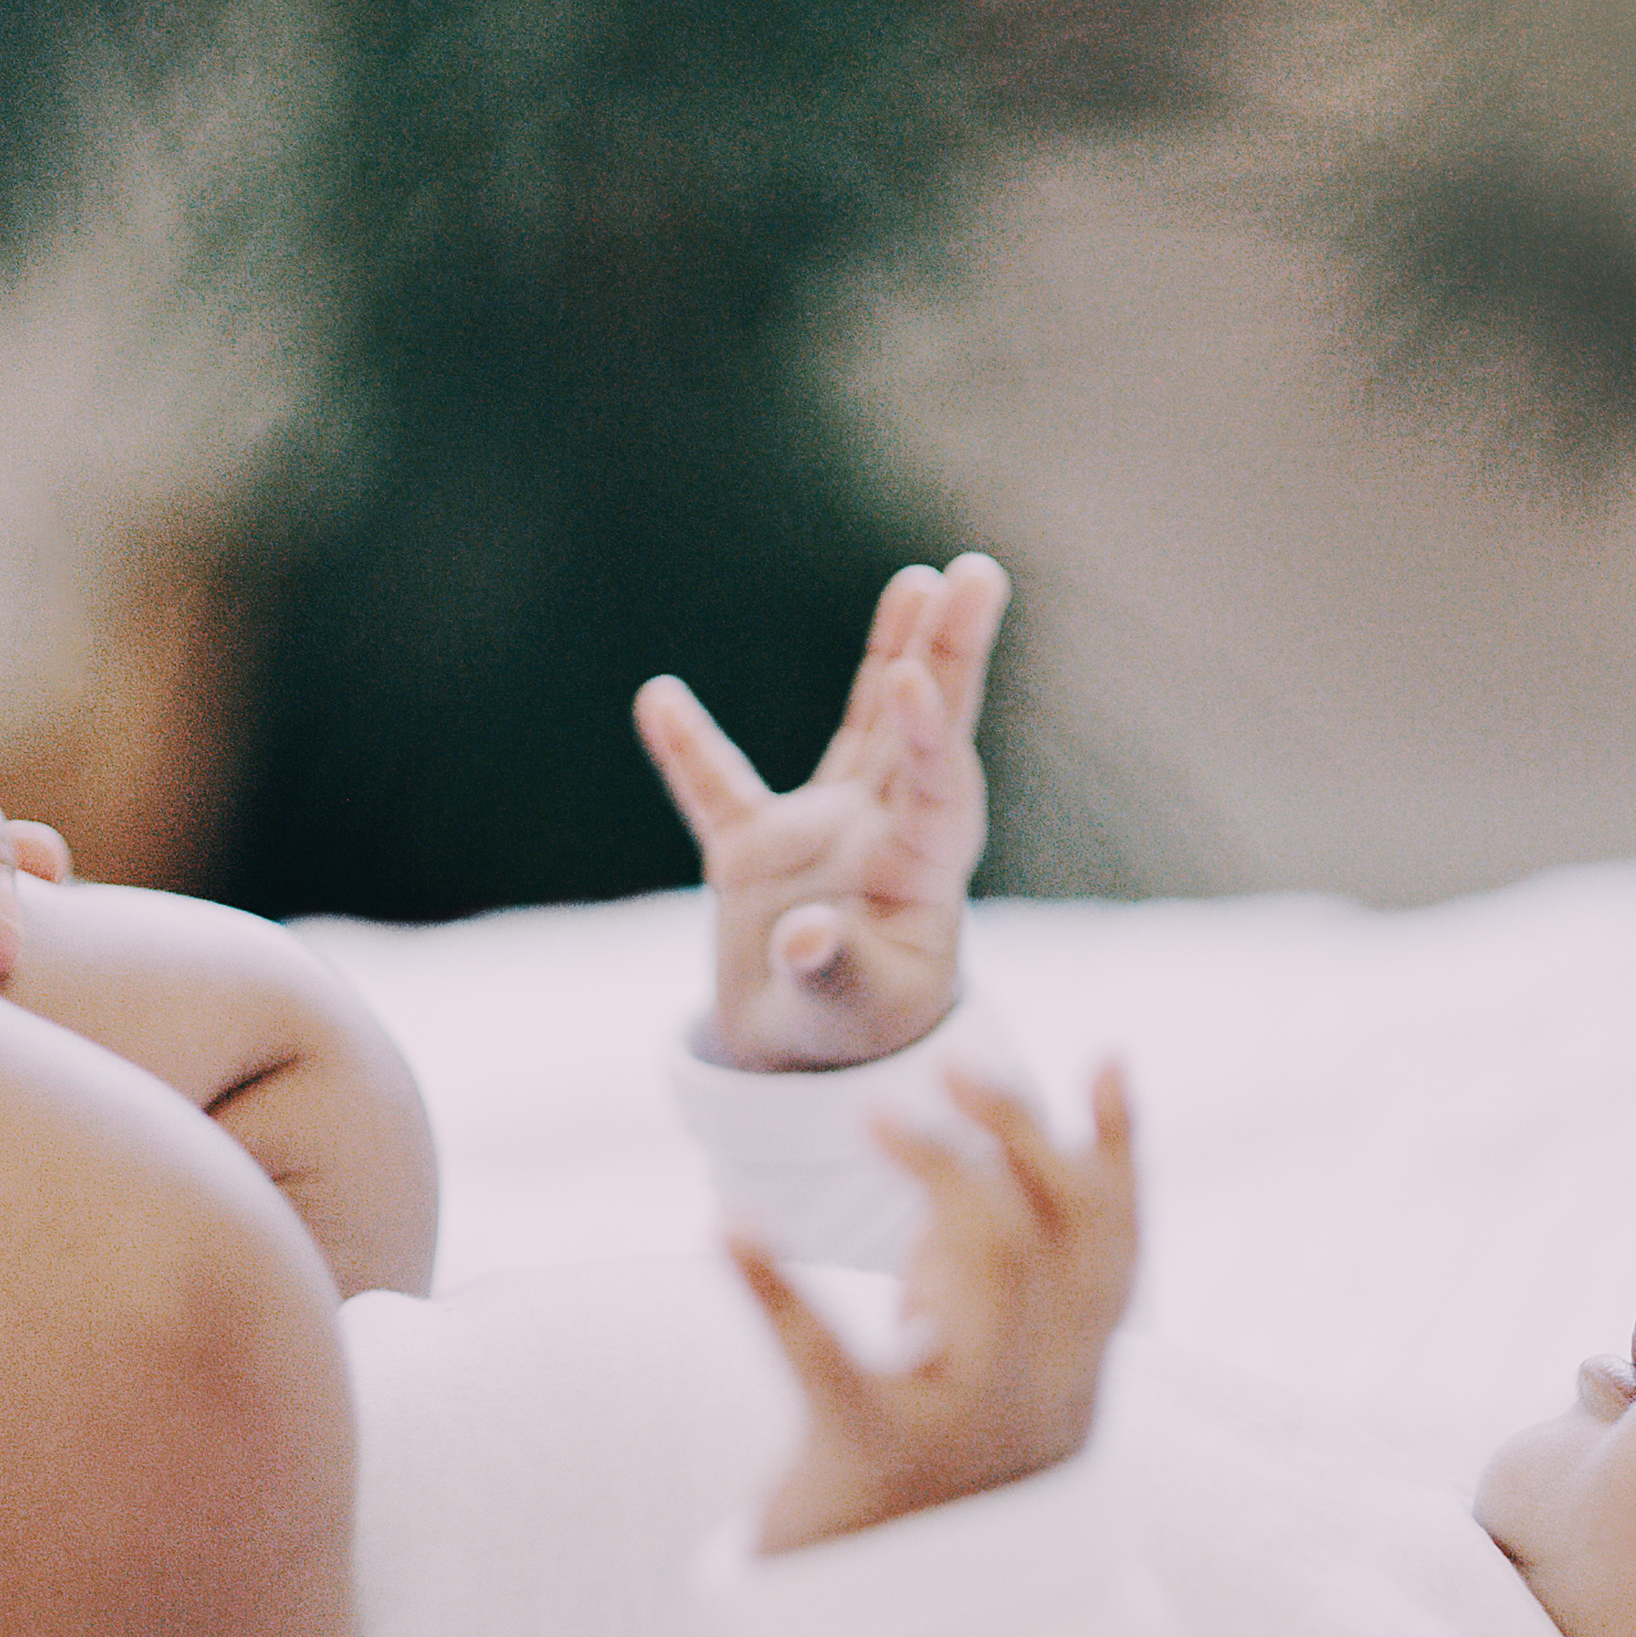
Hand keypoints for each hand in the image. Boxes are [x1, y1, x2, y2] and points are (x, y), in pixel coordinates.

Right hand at [635, 554, 1006, 1073]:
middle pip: (922, 729)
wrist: (806, 1064)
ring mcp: (824, 833)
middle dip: (948, 651)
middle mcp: (883, 833)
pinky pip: (718, 791)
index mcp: (919, 873)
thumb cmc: (849, 1038)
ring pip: (864, 728)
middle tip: (977, 573)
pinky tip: (658, 699)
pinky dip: (688, 752)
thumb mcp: (846, 1015)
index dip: (928, 734)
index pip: (935, 788)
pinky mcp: (759, 851)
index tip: (917, 679)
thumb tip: (805, 932)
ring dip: (891, 653)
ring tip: (920, 579)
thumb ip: (830, 969)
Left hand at [736, 1061, 1138, 1554]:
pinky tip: (725, 1229)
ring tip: (870, 1119)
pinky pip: (828, 1362)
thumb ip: (1001, 1267)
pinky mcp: (871, 1453)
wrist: (882, 1613)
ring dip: (938, 1177)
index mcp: (1071, 1369)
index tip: (1106, 1057)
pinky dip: (773, 1291)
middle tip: (943, 1073)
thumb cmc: (933, 1458)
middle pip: (1051, 1237)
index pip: (1119, 1244)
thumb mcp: (988, 1362)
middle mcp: (1037, 1392)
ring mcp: (963, 1422)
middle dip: (1013, 1135)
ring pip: (992, 1274)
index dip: (1121, 1151)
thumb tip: (1005, 1142)